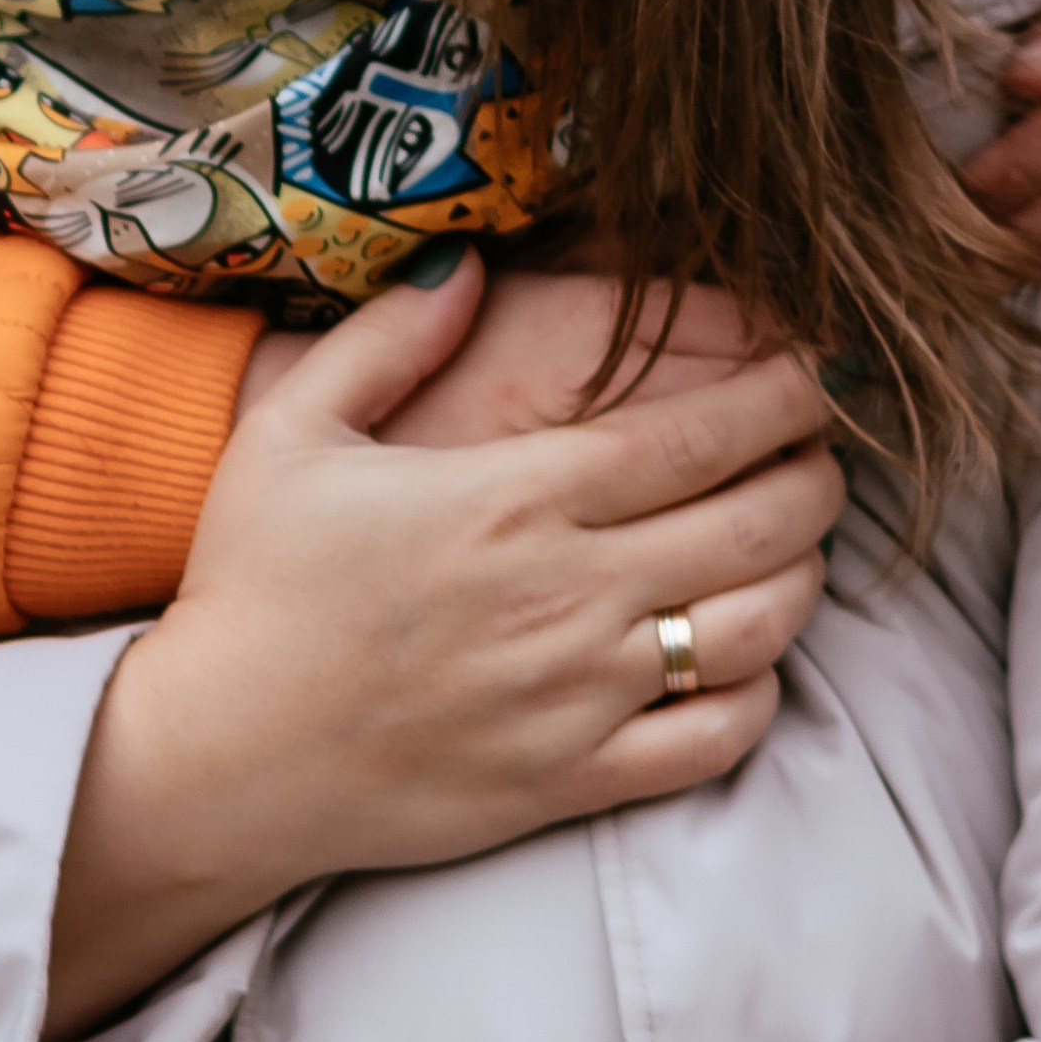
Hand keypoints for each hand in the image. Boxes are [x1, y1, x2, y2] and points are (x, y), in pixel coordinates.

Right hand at [49, 251, 840, 1034]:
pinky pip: (719, 739)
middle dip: (817, 474)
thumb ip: (387, 337)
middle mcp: (568, 594)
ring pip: (762, 627)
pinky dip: (760, 692)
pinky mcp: (576, 780)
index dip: (782, 397)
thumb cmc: (251, 590)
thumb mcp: (292, 431)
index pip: (702, 434)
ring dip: (803, 575)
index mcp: (514, 497)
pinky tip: (745, 658)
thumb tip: (464, 261)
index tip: (809, 376)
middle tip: (820, 452)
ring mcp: (580, 695)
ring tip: (794, 545)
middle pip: (760, 523)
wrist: (220, 759)